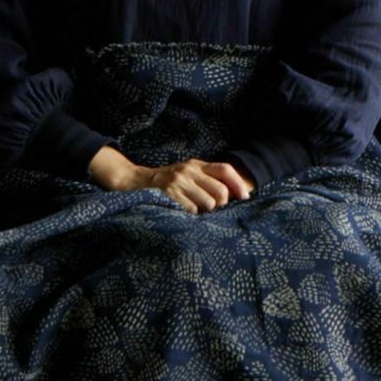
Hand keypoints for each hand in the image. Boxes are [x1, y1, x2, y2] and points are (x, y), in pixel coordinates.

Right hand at [87, 145, 255, 213]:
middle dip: (220, 204)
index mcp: (196, 164)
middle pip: (220, 191)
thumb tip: (232, 196)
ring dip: (204, 211)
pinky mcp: (170, 193)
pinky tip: (182, 212)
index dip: (238, 184)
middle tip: (209, 208)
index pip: (225, 169)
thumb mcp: (186, 175)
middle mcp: (189, 170)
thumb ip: (206, 180)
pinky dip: (190, 215)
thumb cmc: (165, 183)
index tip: (245, 198)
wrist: (135, 181)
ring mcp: (179, 181)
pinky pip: (192, 210)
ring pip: (208, 203)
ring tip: (192, 209)